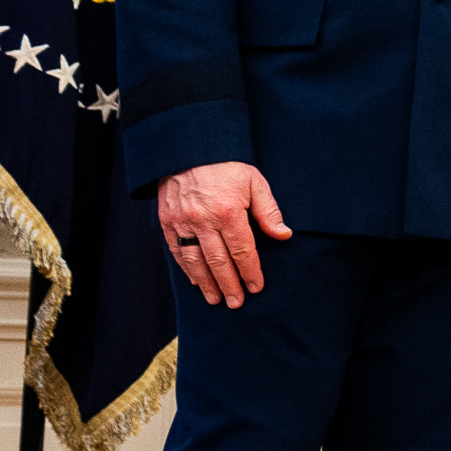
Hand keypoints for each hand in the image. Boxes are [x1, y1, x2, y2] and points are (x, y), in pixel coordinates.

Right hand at [157, 163, 288, 307]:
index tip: (257, 288)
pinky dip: (186, 268)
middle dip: (229, 284)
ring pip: (195, 260)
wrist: (188, 148)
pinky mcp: (166, 220)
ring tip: (216, 299)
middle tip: (237, 303)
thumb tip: (284, 235)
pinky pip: (177, 249)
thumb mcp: (254, 181)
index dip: (250, 271)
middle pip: (218, 261)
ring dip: (207, 282)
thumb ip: (268, 211)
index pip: (242, 250)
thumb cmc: (227, 165)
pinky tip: (196, 281)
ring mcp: (182, 221)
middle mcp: (202, 220)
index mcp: (227, 211)